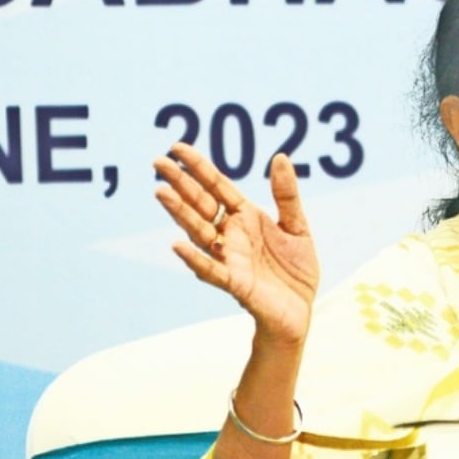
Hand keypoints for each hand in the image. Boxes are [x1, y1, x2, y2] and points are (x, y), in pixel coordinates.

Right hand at [153, 143, 319, 345]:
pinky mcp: (236, 284)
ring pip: (200, 232)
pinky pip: (212, 270)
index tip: (176, 147)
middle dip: (180, 184)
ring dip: (180, 214)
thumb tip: (280, 156)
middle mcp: (231, 235)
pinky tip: (177, 245)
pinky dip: (195, 259)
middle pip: (201, 204)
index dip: (199, 167)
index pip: (217, 187)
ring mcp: (229, 258)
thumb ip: (286, 194)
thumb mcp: (297, 226)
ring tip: (161, 193)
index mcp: (244, 217)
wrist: (301, 311)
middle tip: (157, 162)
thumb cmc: (295, 270)